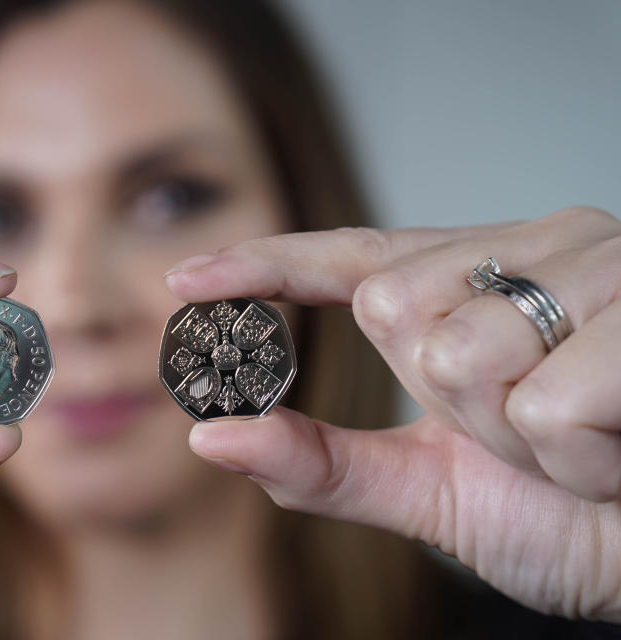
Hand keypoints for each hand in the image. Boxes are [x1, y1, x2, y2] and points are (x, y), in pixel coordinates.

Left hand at [166, 207, 620, 621]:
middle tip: (524, 431)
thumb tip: (210, 438)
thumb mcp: (431, 491)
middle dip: (446, 400)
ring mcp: (599, 267)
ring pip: (463, 352)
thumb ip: (323, 465)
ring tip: (584, 438)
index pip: (348, 259)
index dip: (263, 266)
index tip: (186, 281)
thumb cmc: (568, 514)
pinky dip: (578, 456)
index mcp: (475, 284)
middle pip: (393, 308)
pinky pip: (547, 402)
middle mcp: (532, 251)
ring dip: (515, 434)